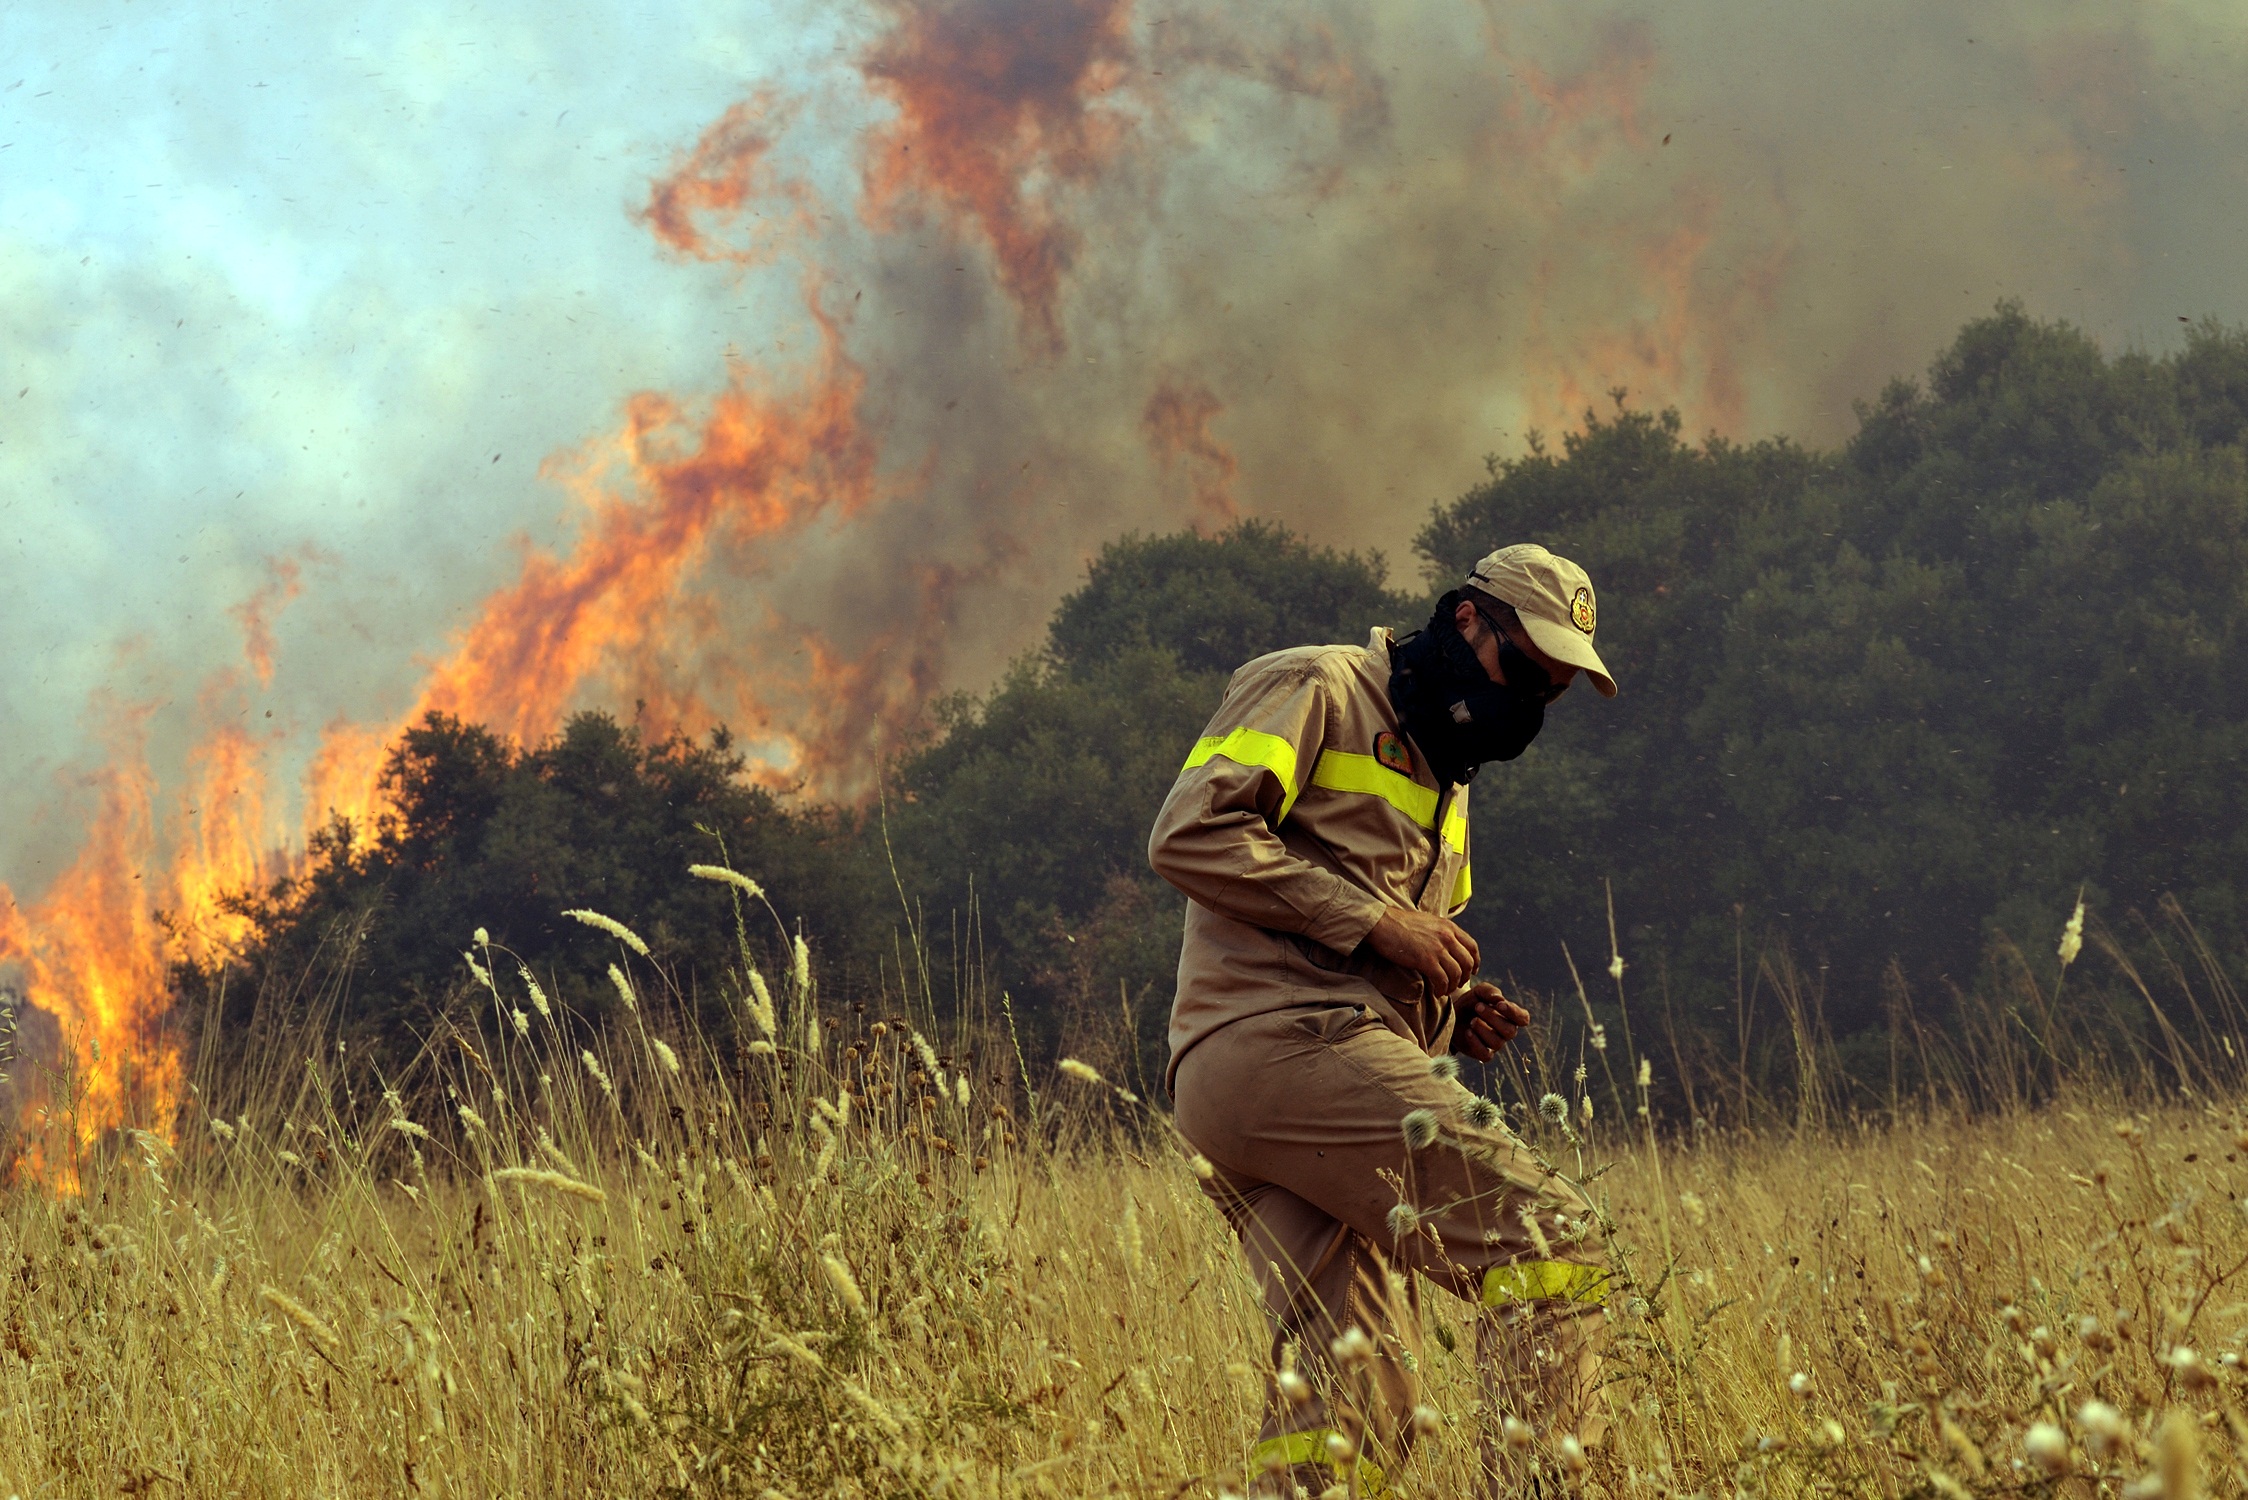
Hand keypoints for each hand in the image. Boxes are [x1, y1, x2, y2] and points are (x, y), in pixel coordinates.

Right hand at [1364, 907, 1479, 994]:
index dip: (1475, 962)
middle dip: (1465, 977)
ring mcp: (1437, 948)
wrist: (1381, 923)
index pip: (1472, 946)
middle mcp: (1447, 937)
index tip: (1471, 971)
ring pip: (1457, 973)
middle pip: (1467, 962)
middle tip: (1457, 985)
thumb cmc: (1399, 923)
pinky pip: (1442, 980)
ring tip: (1444, 990)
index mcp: (1449, 926)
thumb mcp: (1427, 921)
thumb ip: (1440, 932)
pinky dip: (1442, 989)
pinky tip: (1436, 992)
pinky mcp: (1426, 960)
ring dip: (1453, 986)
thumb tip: (1446, 945)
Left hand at [1453, 981, 1530, 1062]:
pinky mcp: (1483, 1054)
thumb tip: (1499, 999)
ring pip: (1497, 1043)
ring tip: (1472, 1020)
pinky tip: (1468, 1032)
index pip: (1523, 1018)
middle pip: (1510, 1031)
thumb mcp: (1479, 992)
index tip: (1499, 1004)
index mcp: (1510, 1016)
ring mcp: (1495, 1044)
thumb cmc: (1470, 1002)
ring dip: (1483, 1029)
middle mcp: (1506, 1032)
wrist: (1452, 1015)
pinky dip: (1476, 1043)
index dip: (1514, 1013)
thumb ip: (1490, 992)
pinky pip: (1486, 1055)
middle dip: (1493, 1017)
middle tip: (1478, 1006)